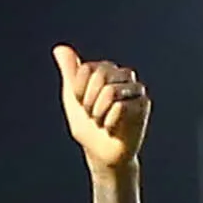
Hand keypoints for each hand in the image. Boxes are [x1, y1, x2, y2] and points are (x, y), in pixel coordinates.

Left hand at [54, 47, 148, 172]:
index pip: (87, 69)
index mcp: (106, 70)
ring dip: (99, 112)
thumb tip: (59, 48)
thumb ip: (69, 72)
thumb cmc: (88, 125)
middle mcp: (123, 75)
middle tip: (93, 115)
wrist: (101, 154)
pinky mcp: (143, 105)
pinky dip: (110, 121)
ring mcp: (135, 89)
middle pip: (100, 77)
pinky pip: (121, 107)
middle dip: (89, 101)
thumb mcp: (73, 97)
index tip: (81, 103)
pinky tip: (112, 128)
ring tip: (102, 121)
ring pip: (110, 91)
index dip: (79, 90)